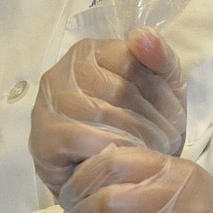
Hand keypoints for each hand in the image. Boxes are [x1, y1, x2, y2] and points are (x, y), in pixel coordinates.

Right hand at [31, 27, 186, 194]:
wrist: (129, 176)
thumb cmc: (146, 125)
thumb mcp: (166, 87)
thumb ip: (161, 57)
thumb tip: (142, 35)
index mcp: (92, 53)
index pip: (129, 58)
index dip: (156, 90)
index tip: (170, 113)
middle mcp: (63, 72)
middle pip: (117, 88)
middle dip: (149, 119)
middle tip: (165, 140)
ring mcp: (48, 105)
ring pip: (100, 113)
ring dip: (134, 138)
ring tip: (150, 153)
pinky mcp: (42, 138)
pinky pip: (79, 138)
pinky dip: (108, 150)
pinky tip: (123, 160)